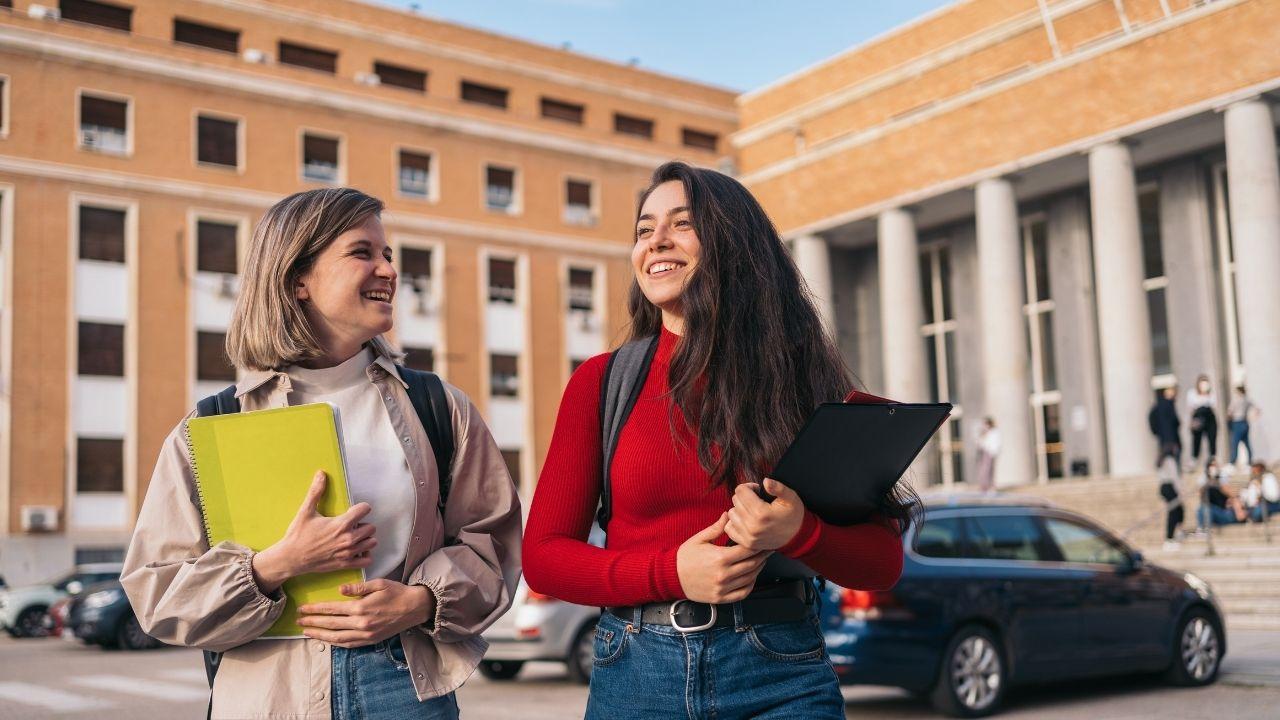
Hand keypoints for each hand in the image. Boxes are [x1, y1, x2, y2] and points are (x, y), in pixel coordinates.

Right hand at [251, 471, 375, 593]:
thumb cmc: (298, 534)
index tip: (354, 509)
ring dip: (366, 538)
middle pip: (371, 527)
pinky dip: (364, 555)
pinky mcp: (345, 564)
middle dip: (363, 523)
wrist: (290, 558)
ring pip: (371, 543)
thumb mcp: (305, 511)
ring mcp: (348, 553)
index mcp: (341, 524)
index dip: (361, 507)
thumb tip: (321, 473)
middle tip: (352, 524)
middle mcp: (348, 539)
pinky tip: (356, 549)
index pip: (365, 509)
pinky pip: (366, 560)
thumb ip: (316, 492)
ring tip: (354, 535)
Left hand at [297, 579, 434, 647]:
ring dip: (320, 635)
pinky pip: (349, 644)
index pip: (332, 609)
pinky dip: (335, 643)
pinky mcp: (371, 640)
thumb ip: (358, 588)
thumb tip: (340, 589)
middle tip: (298, 621)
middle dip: (313, 622)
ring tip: (307, 632)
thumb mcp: (378, 583)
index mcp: (361, 607)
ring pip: (337, 638)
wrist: (415, 608)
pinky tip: (327, 639)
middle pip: (331, 624)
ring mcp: (366, 634)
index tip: (303, 609)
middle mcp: (361, 623)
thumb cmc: (397, 592)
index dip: (316, 609)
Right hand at [676, 512, 769, 603]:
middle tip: (768, 549)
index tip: (764, 539)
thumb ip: (716, 528)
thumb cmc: (685, 556)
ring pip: (750, 578)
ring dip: (759, 569)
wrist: (671, 577)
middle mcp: (724, 574)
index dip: (758, 544)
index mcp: (720, 557)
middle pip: (752, 564)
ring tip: (762, 560)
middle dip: (763, 556)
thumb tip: (729, 515)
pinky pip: (742, 593)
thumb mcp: (699, 538)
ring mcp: (723, 588)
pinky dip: (751, 585)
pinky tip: (752, 577)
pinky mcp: (720, 598)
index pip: (747, 550)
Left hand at [724, 478, 804, 551]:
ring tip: (752, 511)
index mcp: (761, 513)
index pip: (741, 491)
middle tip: (756, 500)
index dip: (749, 487)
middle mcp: (752, 525)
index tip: (757, 490)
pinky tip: (745, 520)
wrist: (797, 536)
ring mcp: (748, 536)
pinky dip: (734, 522)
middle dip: (744, 497)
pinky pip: (729, 528)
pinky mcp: (746, 543)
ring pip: (731, 513)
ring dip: (739, 509)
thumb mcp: (790, 497)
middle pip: (735, 500)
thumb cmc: (793, 515)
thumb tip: (765, 481)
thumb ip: (777, 487)